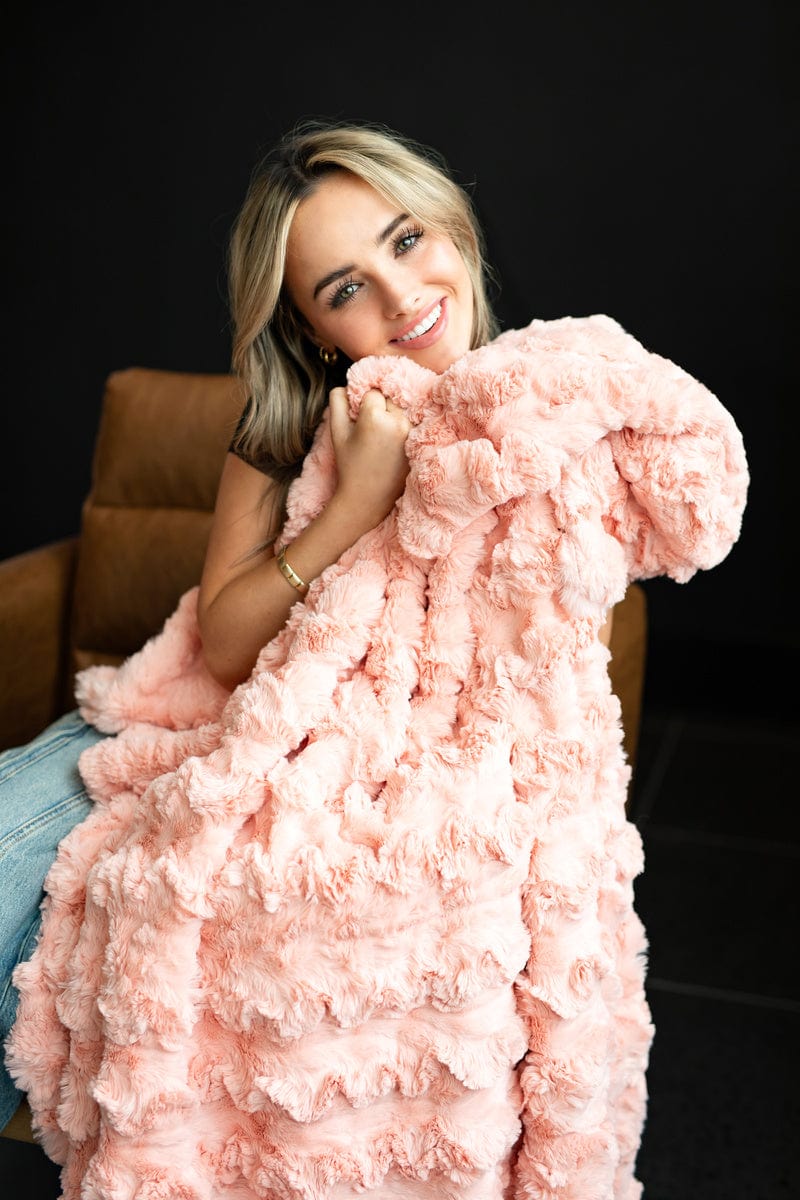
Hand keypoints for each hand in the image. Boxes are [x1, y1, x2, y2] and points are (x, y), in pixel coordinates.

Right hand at [328, 387, 410, 530]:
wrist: (367, 499)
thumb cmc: (349, 465)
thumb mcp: (336, 431)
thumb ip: (337, 401)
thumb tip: (348, 386)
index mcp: (375, 417)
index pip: (372, 393)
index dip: (362, 406)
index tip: (358, 424)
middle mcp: (398, 422)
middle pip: (389, 399)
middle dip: (380, 410)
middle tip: (370, 434)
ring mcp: (411, 433)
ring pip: (401, 411)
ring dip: (391, 419)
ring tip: (381, 442)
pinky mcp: (419, 444)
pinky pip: (410, 425)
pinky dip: (402, 430)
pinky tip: (391, 446)